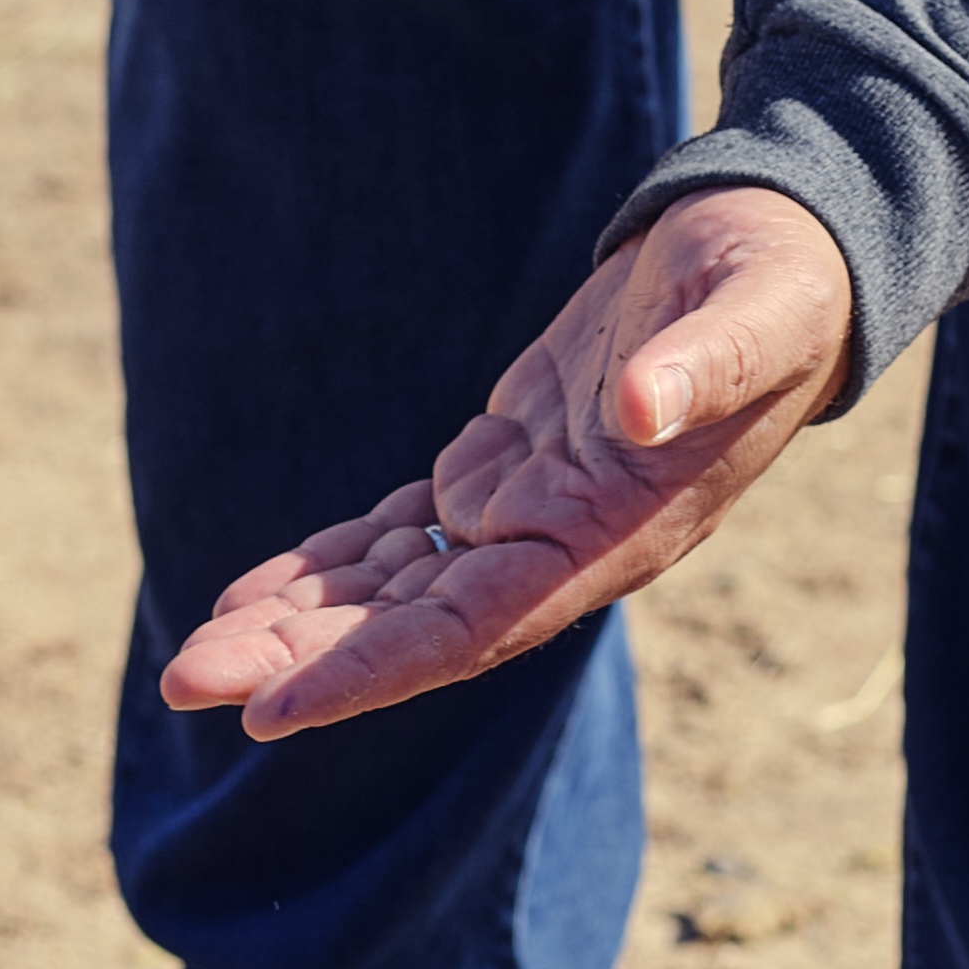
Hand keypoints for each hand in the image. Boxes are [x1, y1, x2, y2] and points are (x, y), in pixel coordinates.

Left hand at [156, 186, 859, 743]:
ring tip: (193, 662)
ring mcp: (530, 509)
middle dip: (298, 658)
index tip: (271, 709)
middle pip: (408, 627)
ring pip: (393, 589)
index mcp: (614, 534)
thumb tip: (643, 405)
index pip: (470, 629)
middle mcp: (562, 545)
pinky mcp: (509, 463)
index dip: (367, 671)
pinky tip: (258, 596)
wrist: (786, 259)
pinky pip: (404, 536)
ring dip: (296, 625)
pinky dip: (330, 566)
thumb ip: (704, 365)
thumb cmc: (781, 287)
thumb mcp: (756, 312)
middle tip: (181, 681)